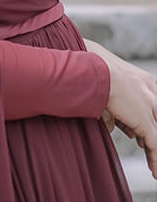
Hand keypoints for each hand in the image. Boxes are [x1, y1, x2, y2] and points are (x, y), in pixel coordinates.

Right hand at [84, 39, 156, 179]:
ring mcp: (148, 105)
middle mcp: (149, 90)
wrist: (93, 70)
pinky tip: (154, 171)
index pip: (151, 105)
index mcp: (142, 79)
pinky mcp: (144, 120)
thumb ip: (112, 111)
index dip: (148, 122)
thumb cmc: (91, 73)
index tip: (139, 137)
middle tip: (149, 149)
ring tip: (155, 166)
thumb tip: (113, 127)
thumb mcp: (104, 92)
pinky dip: (155, 159)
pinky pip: (154, 144)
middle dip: (154, 133)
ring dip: (155, 151)